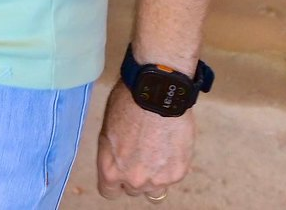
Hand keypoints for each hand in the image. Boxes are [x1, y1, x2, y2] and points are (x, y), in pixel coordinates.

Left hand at [97, 84, 195, 199]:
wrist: (157, 94)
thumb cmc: (129, 103)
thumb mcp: (107, 130)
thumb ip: (112, 153)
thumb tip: (118, 159)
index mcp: (110, 169)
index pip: (109, 192)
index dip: (114, 182)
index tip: (119, 174)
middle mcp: (133, 179)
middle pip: (133, 189)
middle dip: (135, 175)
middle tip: (141, 154)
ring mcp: (157, 179)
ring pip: (155, 188)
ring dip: (155, 175)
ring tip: (156, 152)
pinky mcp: (177, 173)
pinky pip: (172, 176)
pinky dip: (171, 165)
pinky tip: (169, 145)